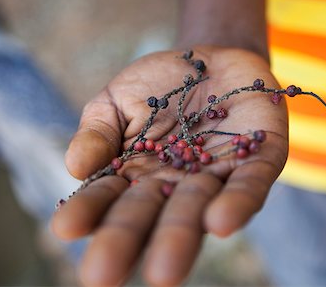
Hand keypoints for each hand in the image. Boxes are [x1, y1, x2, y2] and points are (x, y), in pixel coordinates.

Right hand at [52, 46, 287, 285]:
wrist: (213, 60)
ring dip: (181, 237)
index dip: (89, 211)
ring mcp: (218, 175)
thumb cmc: (160, 85)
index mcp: (138, 174)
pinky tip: (220, 222)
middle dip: (129, 241)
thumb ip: (98, 131)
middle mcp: (176, 184)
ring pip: (198, 210)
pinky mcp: (259, 160)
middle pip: (152, 216)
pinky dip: (237, 204)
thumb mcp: (118, 100)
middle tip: (102, 276)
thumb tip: (75, 167)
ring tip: (163, 271)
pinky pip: (250, 186)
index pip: (110, 198)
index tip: (66, 227)